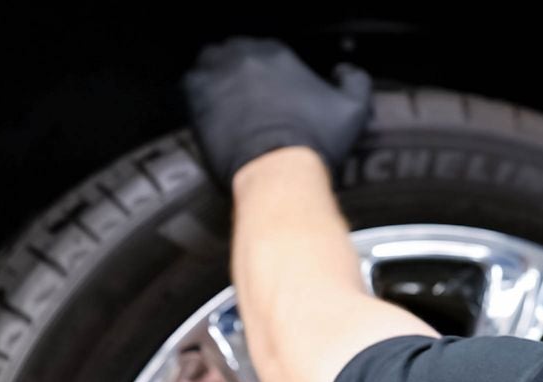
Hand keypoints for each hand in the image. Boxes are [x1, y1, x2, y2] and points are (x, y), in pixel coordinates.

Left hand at [183, 38, 372, 183]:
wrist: (279, 168)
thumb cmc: (312, 141)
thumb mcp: (353, 110)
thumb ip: (355, 81)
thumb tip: (345, 71)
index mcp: (278, 53)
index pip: (268, 52)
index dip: (271, 73)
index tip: (274, 93)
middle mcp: (244, 55)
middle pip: (236, 55)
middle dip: (241, 74)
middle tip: (248, 101)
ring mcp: (216, 72)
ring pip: (210, 64)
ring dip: (217, 80)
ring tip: (227, 106)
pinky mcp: (195, 94)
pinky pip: (188, 84)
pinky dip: (197, 96)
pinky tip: (209, 115)